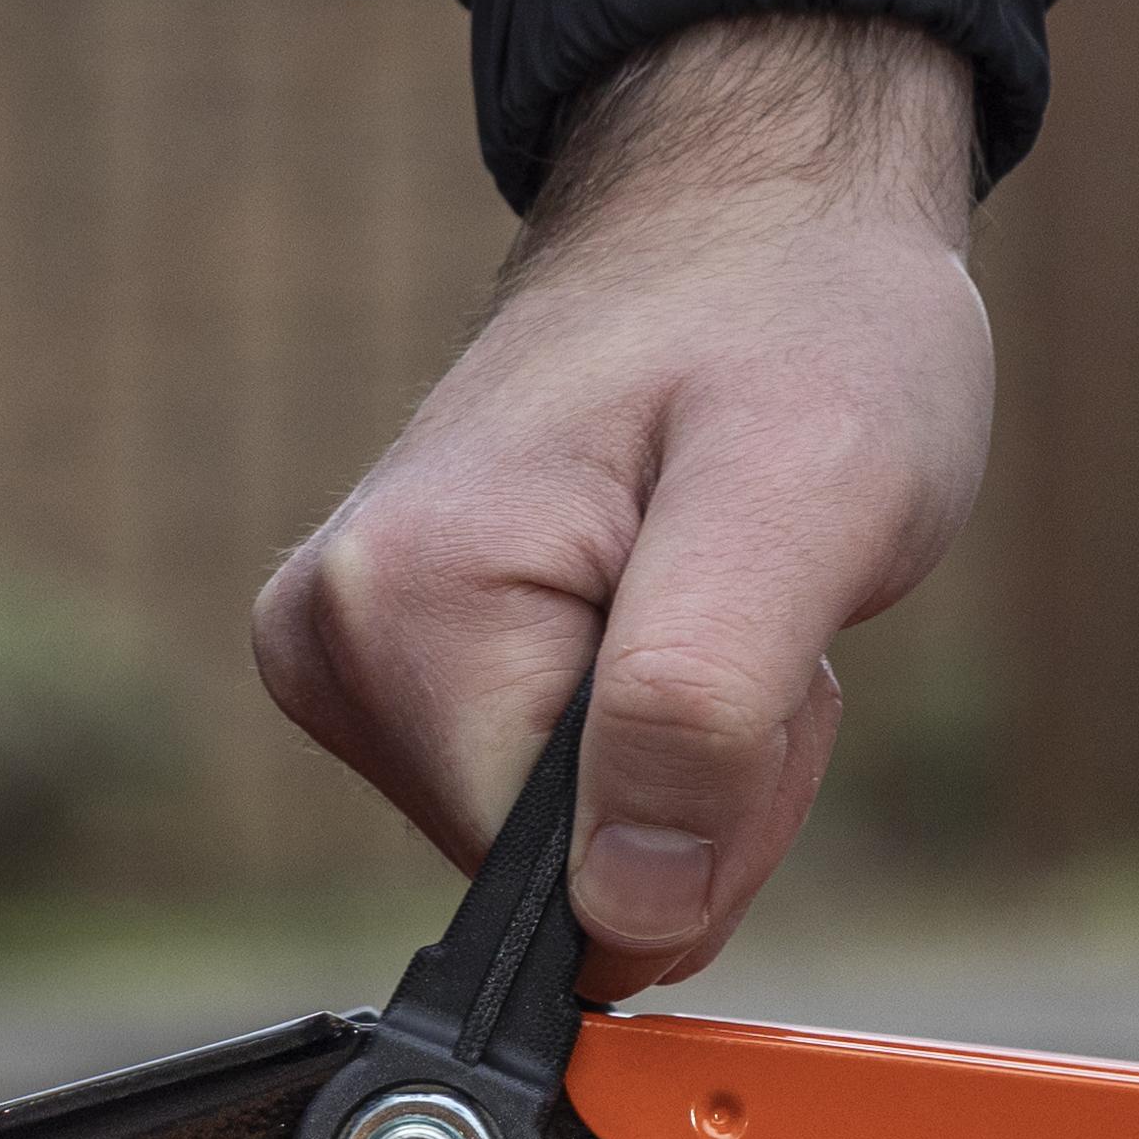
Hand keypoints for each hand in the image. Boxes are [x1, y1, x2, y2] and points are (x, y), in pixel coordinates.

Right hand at [252, 12, 991, 993]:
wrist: (755, 217)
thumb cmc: (796, 320)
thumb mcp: (806, 499)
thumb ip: (703, 713)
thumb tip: (626, 921)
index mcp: (403, 609)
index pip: (560, 889)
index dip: (707, 818)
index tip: (766, 663)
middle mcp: (333, 640)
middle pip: (555, 877)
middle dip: (707, 781)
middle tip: (758, 611)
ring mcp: (349, 655)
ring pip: (565, 849)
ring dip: (694, 754)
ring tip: (717, 582)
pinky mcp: (394, 665)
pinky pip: (552, 799)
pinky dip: (656, 731)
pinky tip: (669, 596)